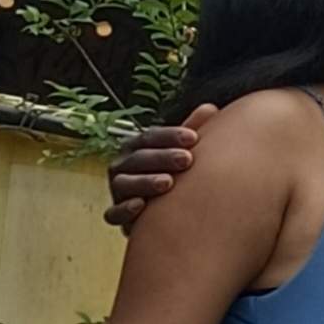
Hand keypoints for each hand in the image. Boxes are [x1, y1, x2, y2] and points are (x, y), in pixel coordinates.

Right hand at [103, 103, 216, 230]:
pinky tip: (141, 205)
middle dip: (161, 157)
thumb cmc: (175, 173)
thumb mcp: (182, 151)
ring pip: (124, 184)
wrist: (165, 211)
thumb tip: (210, 108)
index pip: (150, 137)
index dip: (170, 136)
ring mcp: (118, 190)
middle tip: (186, 159)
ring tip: (168, 183)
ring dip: (144, 182)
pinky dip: (124, 210)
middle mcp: (123, 166)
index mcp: (137, 148)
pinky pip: (114, 213)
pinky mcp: (118, 215)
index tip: (193, 138)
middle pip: (138, 158)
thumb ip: (192, 131)